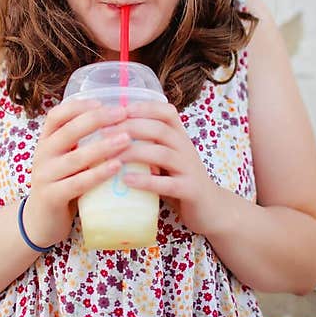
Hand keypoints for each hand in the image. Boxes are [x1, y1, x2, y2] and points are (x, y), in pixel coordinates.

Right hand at [23, 100, 131, 247]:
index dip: (79, 106)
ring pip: (75, 158)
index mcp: (46, 141)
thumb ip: (83, 142)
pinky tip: (117, 167)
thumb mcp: (68, 159)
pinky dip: (98, 174)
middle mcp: (42, 154)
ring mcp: (44, 176)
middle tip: (123, 114)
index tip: (103, 102)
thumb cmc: (64, 183)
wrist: (41, 221)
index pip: (57, 115)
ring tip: (127, 139)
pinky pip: (77, 183)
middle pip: (68, 131)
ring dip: (103, 146)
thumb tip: (121, 122)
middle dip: (97, 120)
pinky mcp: (51, 197)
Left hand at [119, 101, 221, 235]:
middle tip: (103, 132)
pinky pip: (168, 184)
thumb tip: (108, 135)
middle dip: (130, 128)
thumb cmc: (179, 180)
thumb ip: (147, 145)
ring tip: (112, 157)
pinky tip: (126, 180)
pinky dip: (146, 181)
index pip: (166, 112)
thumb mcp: (165, 158)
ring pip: (162, 154)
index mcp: (180, 137)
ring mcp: (189, 169)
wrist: (211, 208)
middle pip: (160, 129)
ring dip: (135, 153)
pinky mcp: (190, 190)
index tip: (119, 109)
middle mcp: (186, 148)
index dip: (143, 107)